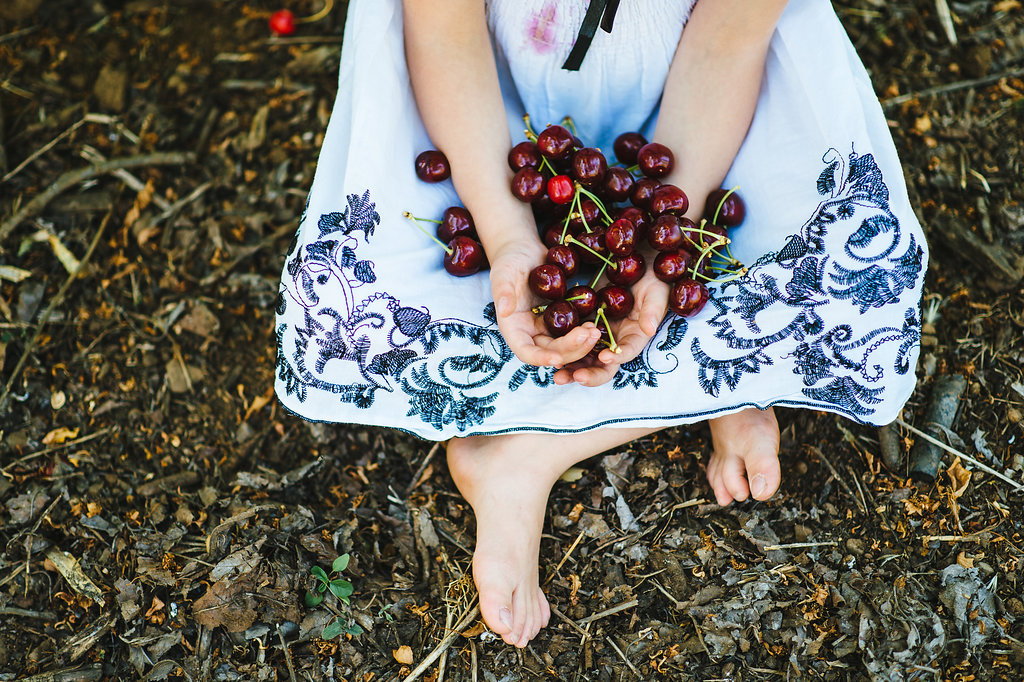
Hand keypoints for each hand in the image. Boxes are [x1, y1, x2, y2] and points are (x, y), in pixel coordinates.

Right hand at [490, 241, 600, 366]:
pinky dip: (585, 332)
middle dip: (571, 348)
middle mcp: (531, 332)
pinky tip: (597, 324)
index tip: (558, 359)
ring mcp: (548, 327)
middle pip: (552, 351)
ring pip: (566, 345)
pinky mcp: (562, 318)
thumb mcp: (504, 273)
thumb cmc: (509, 261)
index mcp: (514, 329)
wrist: (525, 250)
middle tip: (589, 335)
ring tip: (595, 330)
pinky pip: (574, 330)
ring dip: (582, 343)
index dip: (541, 358)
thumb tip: (504, 310)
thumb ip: (503, 292)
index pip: (526, 352)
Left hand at [553, 267, 668, 386]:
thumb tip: (649, 329)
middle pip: (602, 364)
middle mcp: (614, 339)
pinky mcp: (580, 320)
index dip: (617, 356)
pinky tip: (546, 353)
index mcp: (634, 335)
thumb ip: (653, 310)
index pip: (627, 351)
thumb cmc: (651, 275)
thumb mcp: (656, 290)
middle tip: (575, 377)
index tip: (606, 357)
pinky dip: (558, 346)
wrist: (632, 258)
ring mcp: (596, 331)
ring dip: (571, 367)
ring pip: (583, 356)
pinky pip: (568, 337)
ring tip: (558, 375)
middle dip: (589, 373)